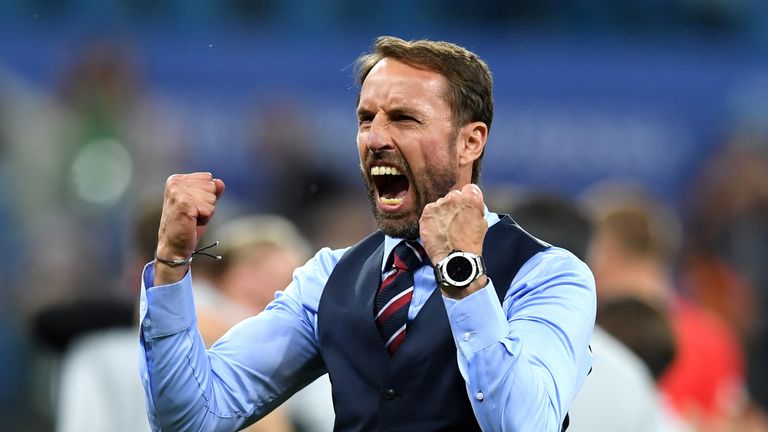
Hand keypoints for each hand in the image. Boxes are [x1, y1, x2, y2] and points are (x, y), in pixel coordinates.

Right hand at [154, 172, 224, 284]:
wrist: (174, 246)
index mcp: (176, 179)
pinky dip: (206, 219)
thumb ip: (210, 191)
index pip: (208, 178)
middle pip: (211, 186)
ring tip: (192, 218)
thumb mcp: (201, 203)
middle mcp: (175, 183)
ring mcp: (178, 192)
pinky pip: (210, 208)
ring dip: (206, 211)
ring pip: (212, 197)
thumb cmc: (187, 225)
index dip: (206, 195)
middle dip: (207, 203)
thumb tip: (219, 182)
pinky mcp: (184, 204)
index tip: (192, 206)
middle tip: (193, 214)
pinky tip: (193, 223)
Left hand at [419, 183, 487, 297]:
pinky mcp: (427, 213)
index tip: (465, 207)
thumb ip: (476, 210)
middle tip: (454, 220)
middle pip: (454, 196)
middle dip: (454, 205)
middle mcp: (454, 198)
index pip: (470, 189)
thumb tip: (471, 207)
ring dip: (442, 212)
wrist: (455, 259)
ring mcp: (439, 204)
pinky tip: (436, 230)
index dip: (468, 198)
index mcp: (471, 199)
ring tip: (444, 228)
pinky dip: (432, 219)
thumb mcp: (482, 224)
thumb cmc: (471, 244)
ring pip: (440, 204)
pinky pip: (430, 211)